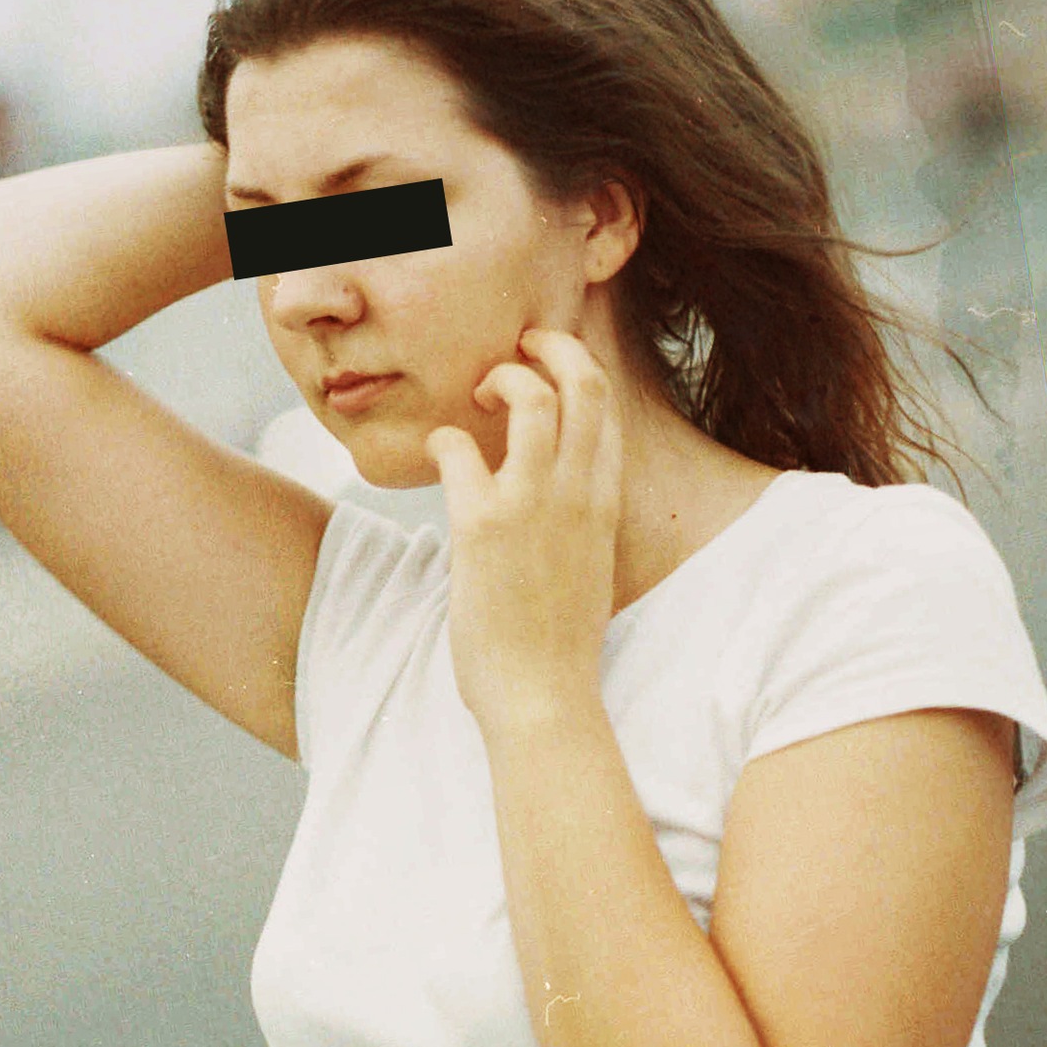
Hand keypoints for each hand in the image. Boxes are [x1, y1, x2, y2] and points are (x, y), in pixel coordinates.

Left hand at [425, 326, 624, 735]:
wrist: (545, 699)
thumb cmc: (558, 645)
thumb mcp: (587, 568)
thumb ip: (576, 523)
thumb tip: (551, 503)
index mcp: (606, 504)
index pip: (608, 410)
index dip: (578, 371)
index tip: (547, 367)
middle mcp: (579, 494)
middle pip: (585, 383)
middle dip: (551, 347)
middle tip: (517, 350)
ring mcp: (533, 505)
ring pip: (531, 398)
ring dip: (499, 378)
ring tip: (475, 394)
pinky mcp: (483, 526)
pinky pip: (458, 448)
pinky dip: (442, 438)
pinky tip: (438, 451)